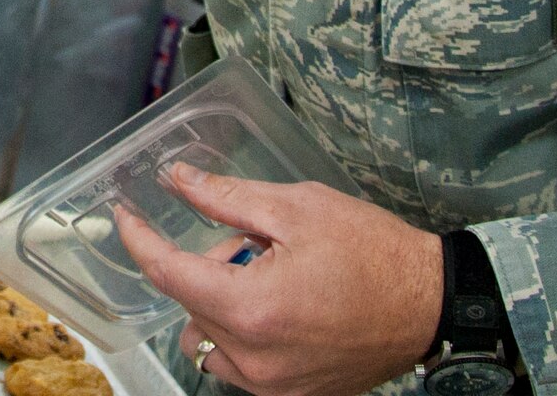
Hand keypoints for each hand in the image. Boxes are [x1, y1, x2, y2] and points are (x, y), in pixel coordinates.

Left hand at [115, 164, 440, 395]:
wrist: (432, 304)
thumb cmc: (374, 254)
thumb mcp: (296, 208)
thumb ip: (227, 198)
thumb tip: (179, 181)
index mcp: (249, 309)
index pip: (167, 273)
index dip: (139, 239)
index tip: (124, 217)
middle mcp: (253, 358)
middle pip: (193, 302)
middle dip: (211, 264)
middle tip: (257, 241)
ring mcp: (271, 384)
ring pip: (209, 336)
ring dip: (223, 300)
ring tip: (274, 276)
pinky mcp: (289, 393)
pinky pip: (239, 361)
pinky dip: (245, 329)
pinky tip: (284, 304)